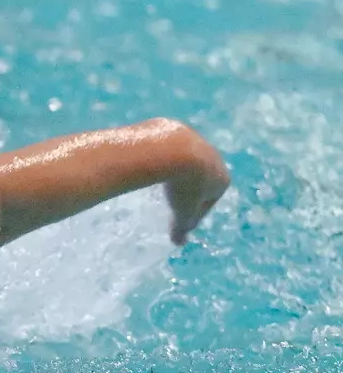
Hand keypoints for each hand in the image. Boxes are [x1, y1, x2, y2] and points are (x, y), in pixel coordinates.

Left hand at [163, 128, 230, 244]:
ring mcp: (198, 142)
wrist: (174, 149)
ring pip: (187, 160)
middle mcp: (215, 159)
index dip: (195, 209)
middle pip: (202, 177)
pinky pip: (170, 148)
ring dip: (177, 169)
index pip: (210, 199)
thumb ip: (181, 227)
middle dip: (190, 187)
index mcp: (222, 180)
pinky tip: (151, 162)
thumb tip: (178, 242)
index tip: (181, 215)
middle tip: (173, 196)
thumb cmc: (184, 187)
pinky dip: (163, 156)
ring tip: (162, 179)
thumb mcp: (182, 212)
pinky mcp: (178, 131)